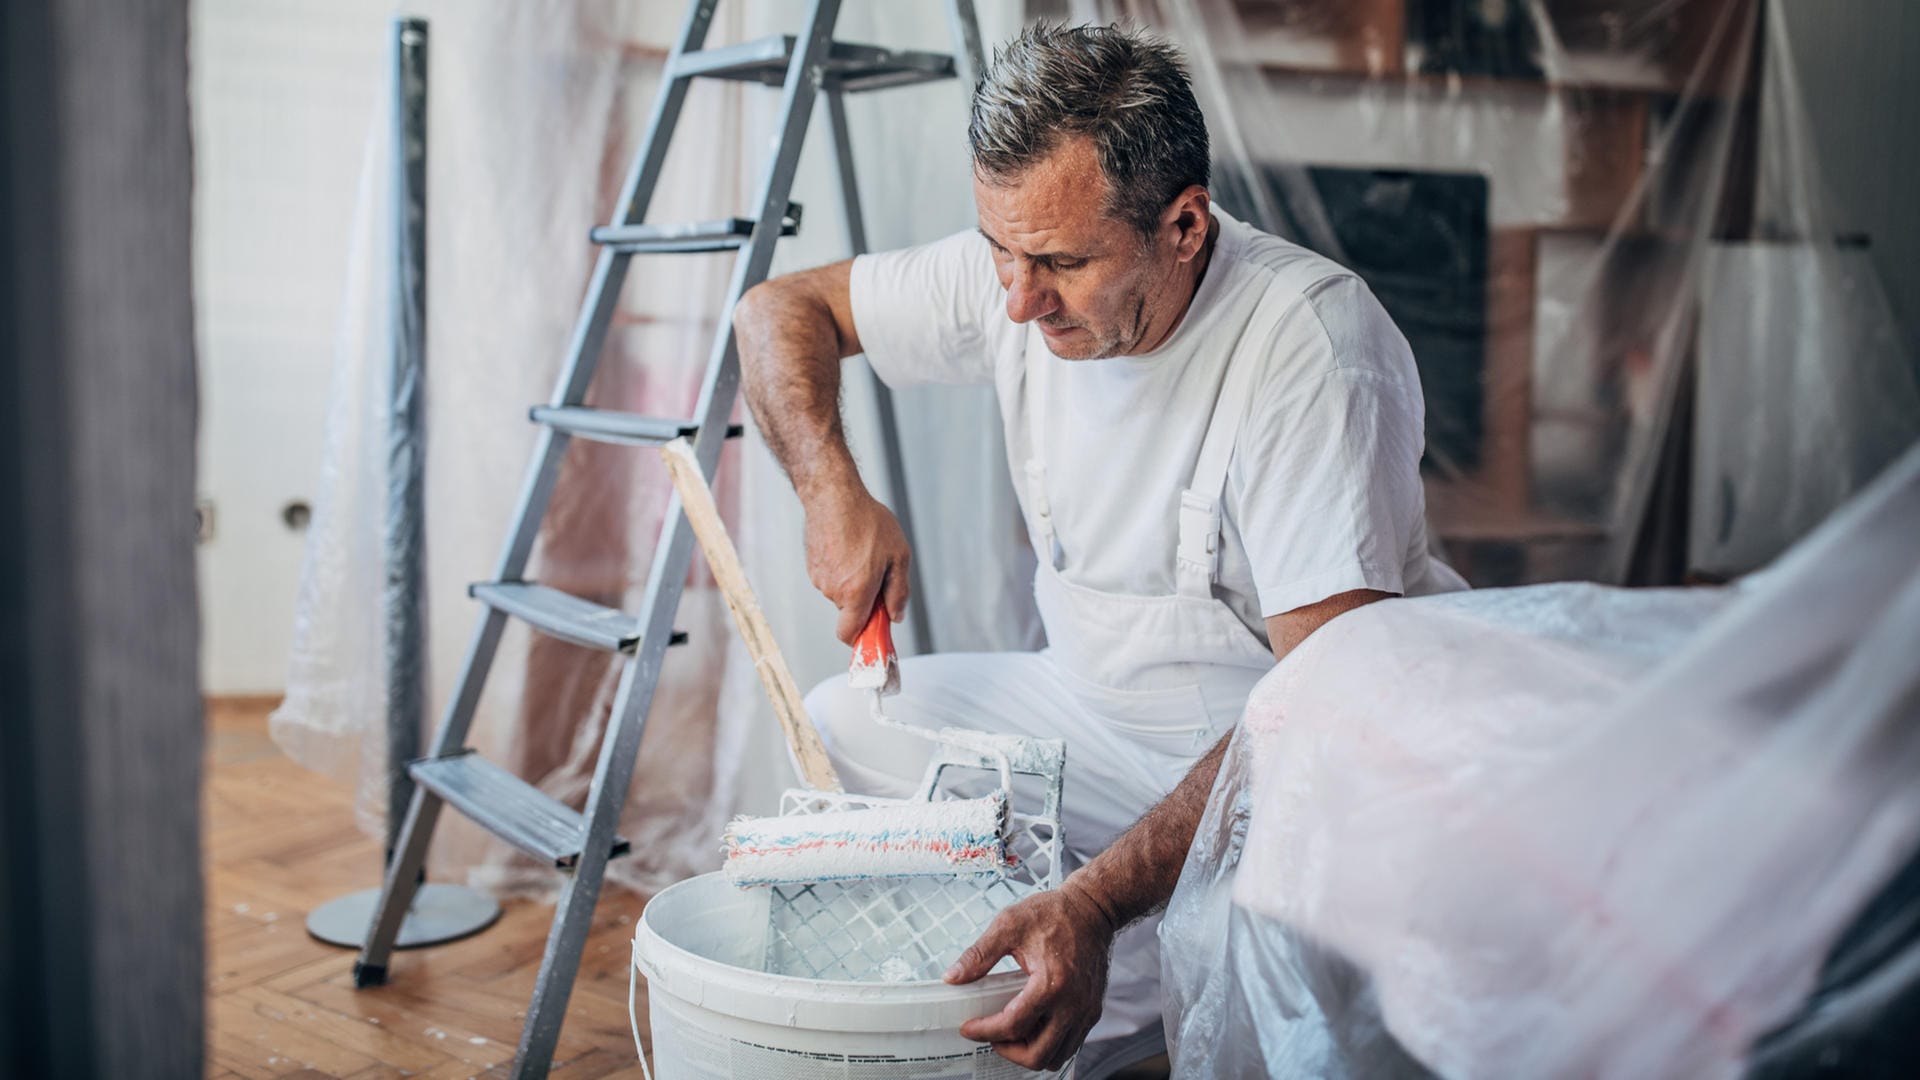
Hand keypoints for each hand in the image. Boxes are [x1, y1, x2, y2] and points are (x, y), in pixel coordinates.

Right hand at [802, 486, 910, 644]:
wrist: (833, 495)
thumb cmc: (867, 521)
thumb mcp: (898, 556)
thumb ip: (898, 592)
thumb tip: (895, 615)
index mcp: (855, 592)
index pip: (849, 634)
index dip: (862, 637)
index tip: (876, 630)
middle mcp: (834, 590)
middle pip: (850, 612)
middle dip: (864, 601)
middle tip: (879, 574)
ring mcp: (820, 578)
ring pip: (840, 594)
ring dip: (853, 582)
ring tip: (863, 553)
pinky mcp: (812, 566)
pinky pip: (831, 578)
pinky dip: (841, 570)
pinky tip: (849, 547)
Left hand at [944, 881, 1118, 1071]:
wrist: (1093, 909)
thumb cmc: (1054, 913)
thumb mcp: (1009, 924)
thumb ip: (979, 954)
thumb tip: (952, 976)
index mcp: (1051, 983)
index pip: (1013, 1025)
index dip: (984, 1031)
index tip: (968, 1027)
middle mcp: (1073, 1004)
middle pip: (1038, 1055)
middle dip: (1008, 1051)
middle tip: (990, 1035)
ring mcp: (1086, 1011)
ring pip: (1057, 1057)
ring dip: (1029, 1051)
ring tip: (1010, 1032)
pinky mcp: (1093, 1011)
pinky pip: (1070, 1044)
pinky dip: (1048, 1044)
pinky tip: (1032, 1025)